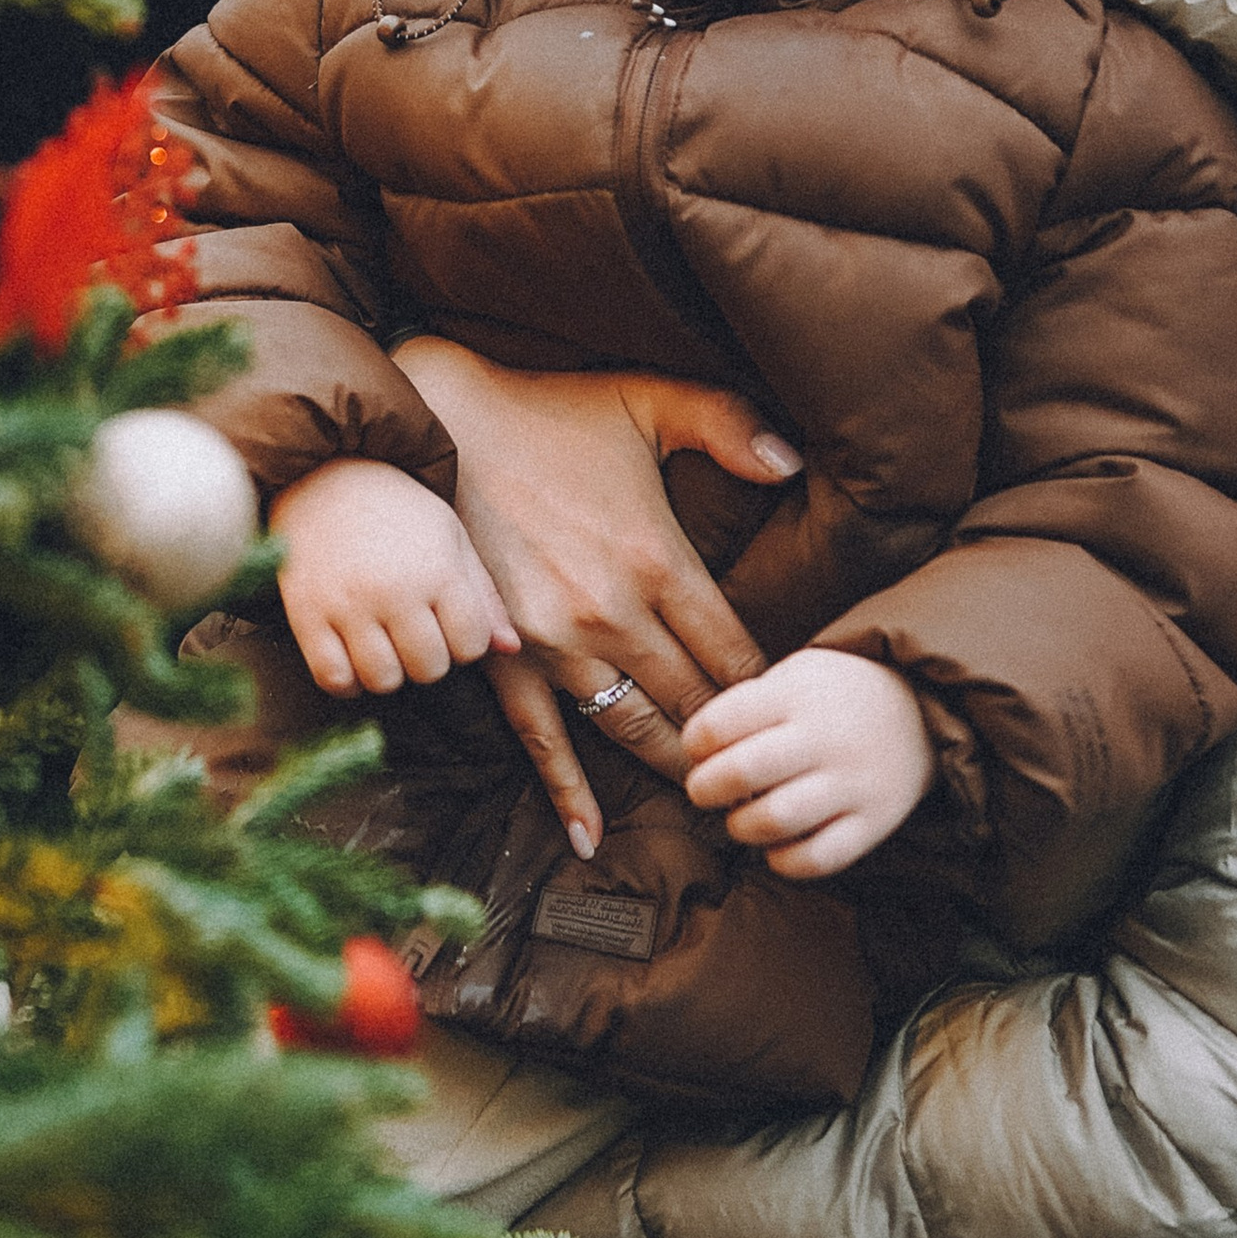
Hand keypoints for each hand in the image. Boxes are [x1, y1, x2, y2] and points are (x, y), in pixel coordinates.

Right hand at [270, 456, 519, 700]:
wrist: (323, 474)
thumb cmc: (397, 509)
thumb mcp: (450, 537)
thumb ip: (483, 594)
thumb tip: (510, 648)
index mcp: (437, 569)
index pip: (470, 646)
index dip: (463, 641)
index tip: (446, 622)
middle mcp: (394, 590)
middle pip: (429, 669)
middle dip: (428, 659)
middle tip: (412, 633)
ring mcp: (347, 605)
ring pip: (383, 680)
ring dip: (388, 672)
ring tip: (382, 644)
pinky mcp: (306, 614)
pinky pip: (333, 678)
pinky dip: (346, 681)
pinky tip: (351, 658)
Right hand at [393, 342, 798, 853]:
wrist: (441, 419)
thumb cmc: (550, 410)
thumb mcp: (647, 399)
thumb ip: (728, 426)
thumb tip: (795, 466)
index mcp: (656, 558)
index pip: (734, 652)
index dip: (770, 691)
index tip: (792, 715)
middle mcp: (611, 613)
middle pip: (694, 701)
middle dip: (736, 742)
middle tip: (768, 774)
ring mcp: (552, 643)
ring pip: (632, 730)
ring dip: (675, 767)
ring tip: (714, 800)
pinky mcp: (501, 657)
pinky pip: (541, 739)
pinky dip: (567, 793)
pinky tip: (589, 838)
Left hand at [680, 649, 932, 879]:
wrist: (923, 708)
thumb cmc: (837, 695)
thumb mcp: (796, 674)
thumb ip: (749, 706)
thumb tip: (699, 754)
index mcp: (797, 693)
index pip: (721, 722)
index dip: (695, 743)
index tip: (698, 749)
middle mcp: (825, 738)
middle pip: (743, 770)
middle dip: (705, 788)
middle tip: (703, 790)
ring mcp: (853, 782)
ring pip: (776, 819)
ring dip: (740, 826)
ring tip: (740, 817)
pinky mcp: (875, 822)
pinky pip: (818, 859)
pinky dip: (784, 861)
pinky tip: (777, 846)